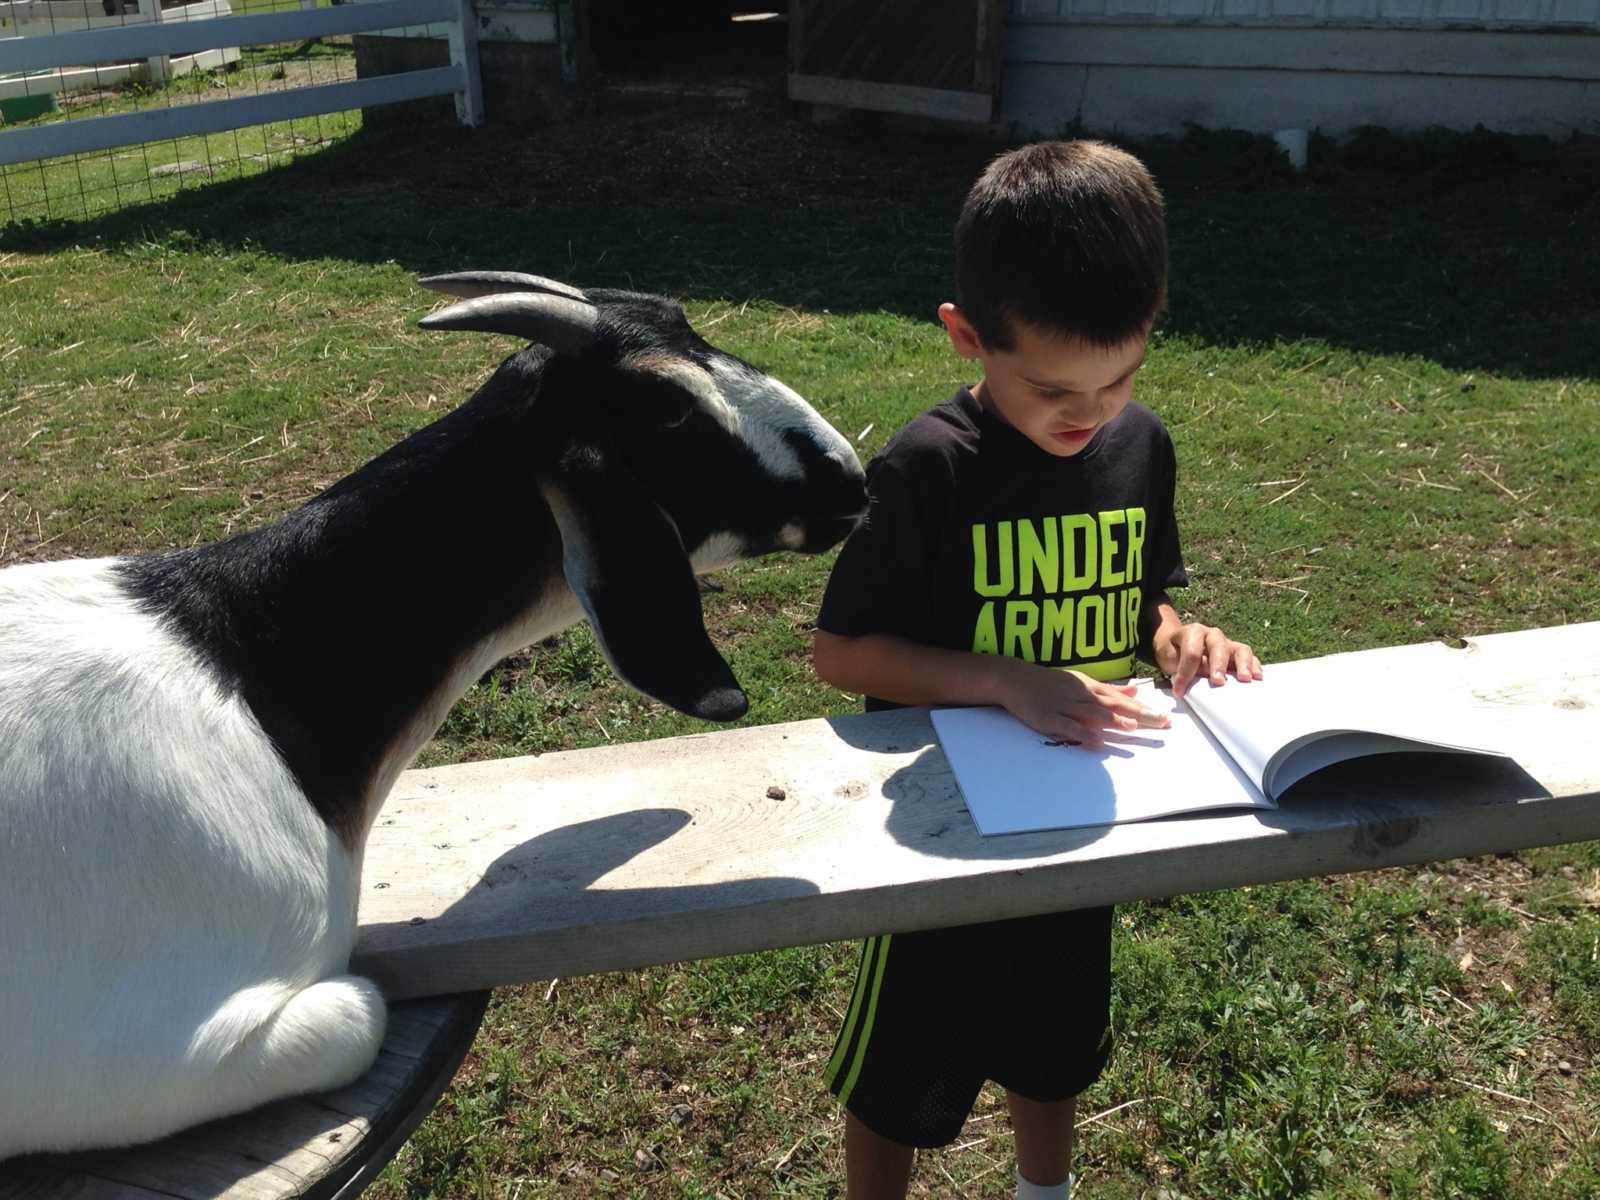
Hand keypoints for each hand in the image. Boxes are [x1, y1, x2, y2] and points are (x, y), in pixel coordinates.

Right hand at [995, 660, 1170, 749]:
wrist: (1015, 678)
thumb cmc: (1050, 682)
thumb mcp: (1082, 680)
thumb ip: (1109, 689)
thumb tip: (1135, 690)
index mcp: (1090, 687)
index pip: (1122, 699)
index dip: (1143, 708)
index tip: (1165, 716)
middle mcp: (1081, 696)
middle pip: (1114, 706)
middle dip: (1138, 714)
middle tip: (1161, 723)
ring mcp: (1065, 707)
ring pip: (1093, 714)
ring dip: (1113, 720)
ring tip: (1132, 727)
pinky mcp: (1049, 718)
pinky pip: (1068, 727)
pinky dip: (1083, 733)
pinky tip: (1096, 740)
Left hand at [1154, 622, 1262, 697]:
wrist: (1176, 646)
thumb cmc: (1174, 653)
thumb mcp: (1170, 658)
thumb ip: (1182, 665)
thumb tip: (1200, 679)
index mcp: (1193, 632)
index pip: (1192, 652)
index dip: (1185, 673)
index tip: (1179, 691)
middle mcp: (1213, 635)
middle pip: (1219, 647)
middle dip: (1218, 665)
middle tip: (1218, 682)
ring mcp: (1228, 643)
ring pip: (1240, 649)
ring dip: (1243, 664)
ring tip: (1244, 679)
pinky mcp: (1237, 653)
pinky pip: (1250, 657)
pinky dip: (1254, 666)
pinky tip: (1257, 678)